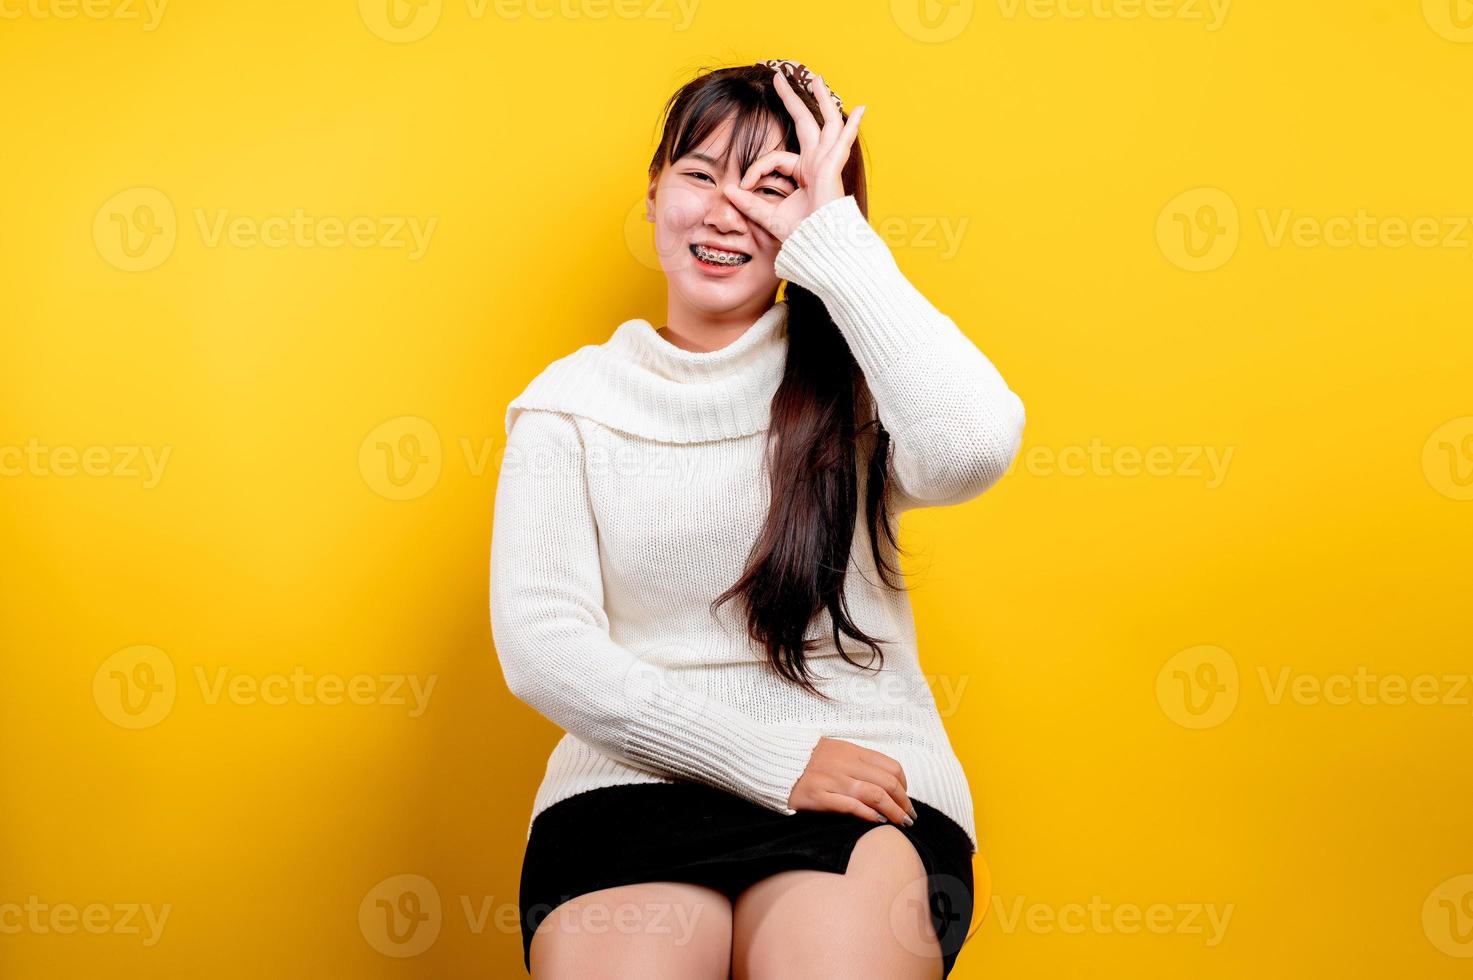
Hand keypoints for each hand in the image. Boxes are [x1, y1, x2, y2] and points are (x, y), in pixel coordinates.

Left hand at [720, 70, 865, 243]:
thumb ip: (749, 203)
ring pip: (826, 124)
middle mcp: (817, 163)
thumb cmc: (801, 235)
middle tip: (779, 78)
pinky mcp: (833, 168)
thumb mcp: (768, 215)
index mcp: (803, 173)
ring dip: (822, 99)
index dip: (757, 169)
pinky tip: (861, 109)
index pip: (775, 158)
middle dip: (792, 99)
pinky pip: (843, 142)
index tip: (744, 186)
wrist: (820, 247)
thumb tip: (728, 191)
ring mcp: (827, 163)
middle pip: (805, 124)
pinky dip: (852, 126)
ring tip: (816, 78)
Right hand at [788, 736, 918, 824]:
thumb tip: (888, 783)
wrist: (774, 761)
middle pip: (887, 783)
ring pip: (874, 795)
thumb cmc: (808, 760)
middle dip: (904, 803)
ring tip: (901, 823)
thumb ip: (860, 763)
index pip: (891, 767)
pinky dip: (869, 814)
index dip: (904, 786)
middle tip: (910, 817)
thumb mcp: (837, 752)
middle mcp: (844, 764)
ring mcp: (832, 780)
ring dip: (893, 812)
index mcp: (851, 751)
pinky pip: (851, 806)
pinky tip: (878, 821)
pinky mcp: (818, 796)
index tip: (906, 799)